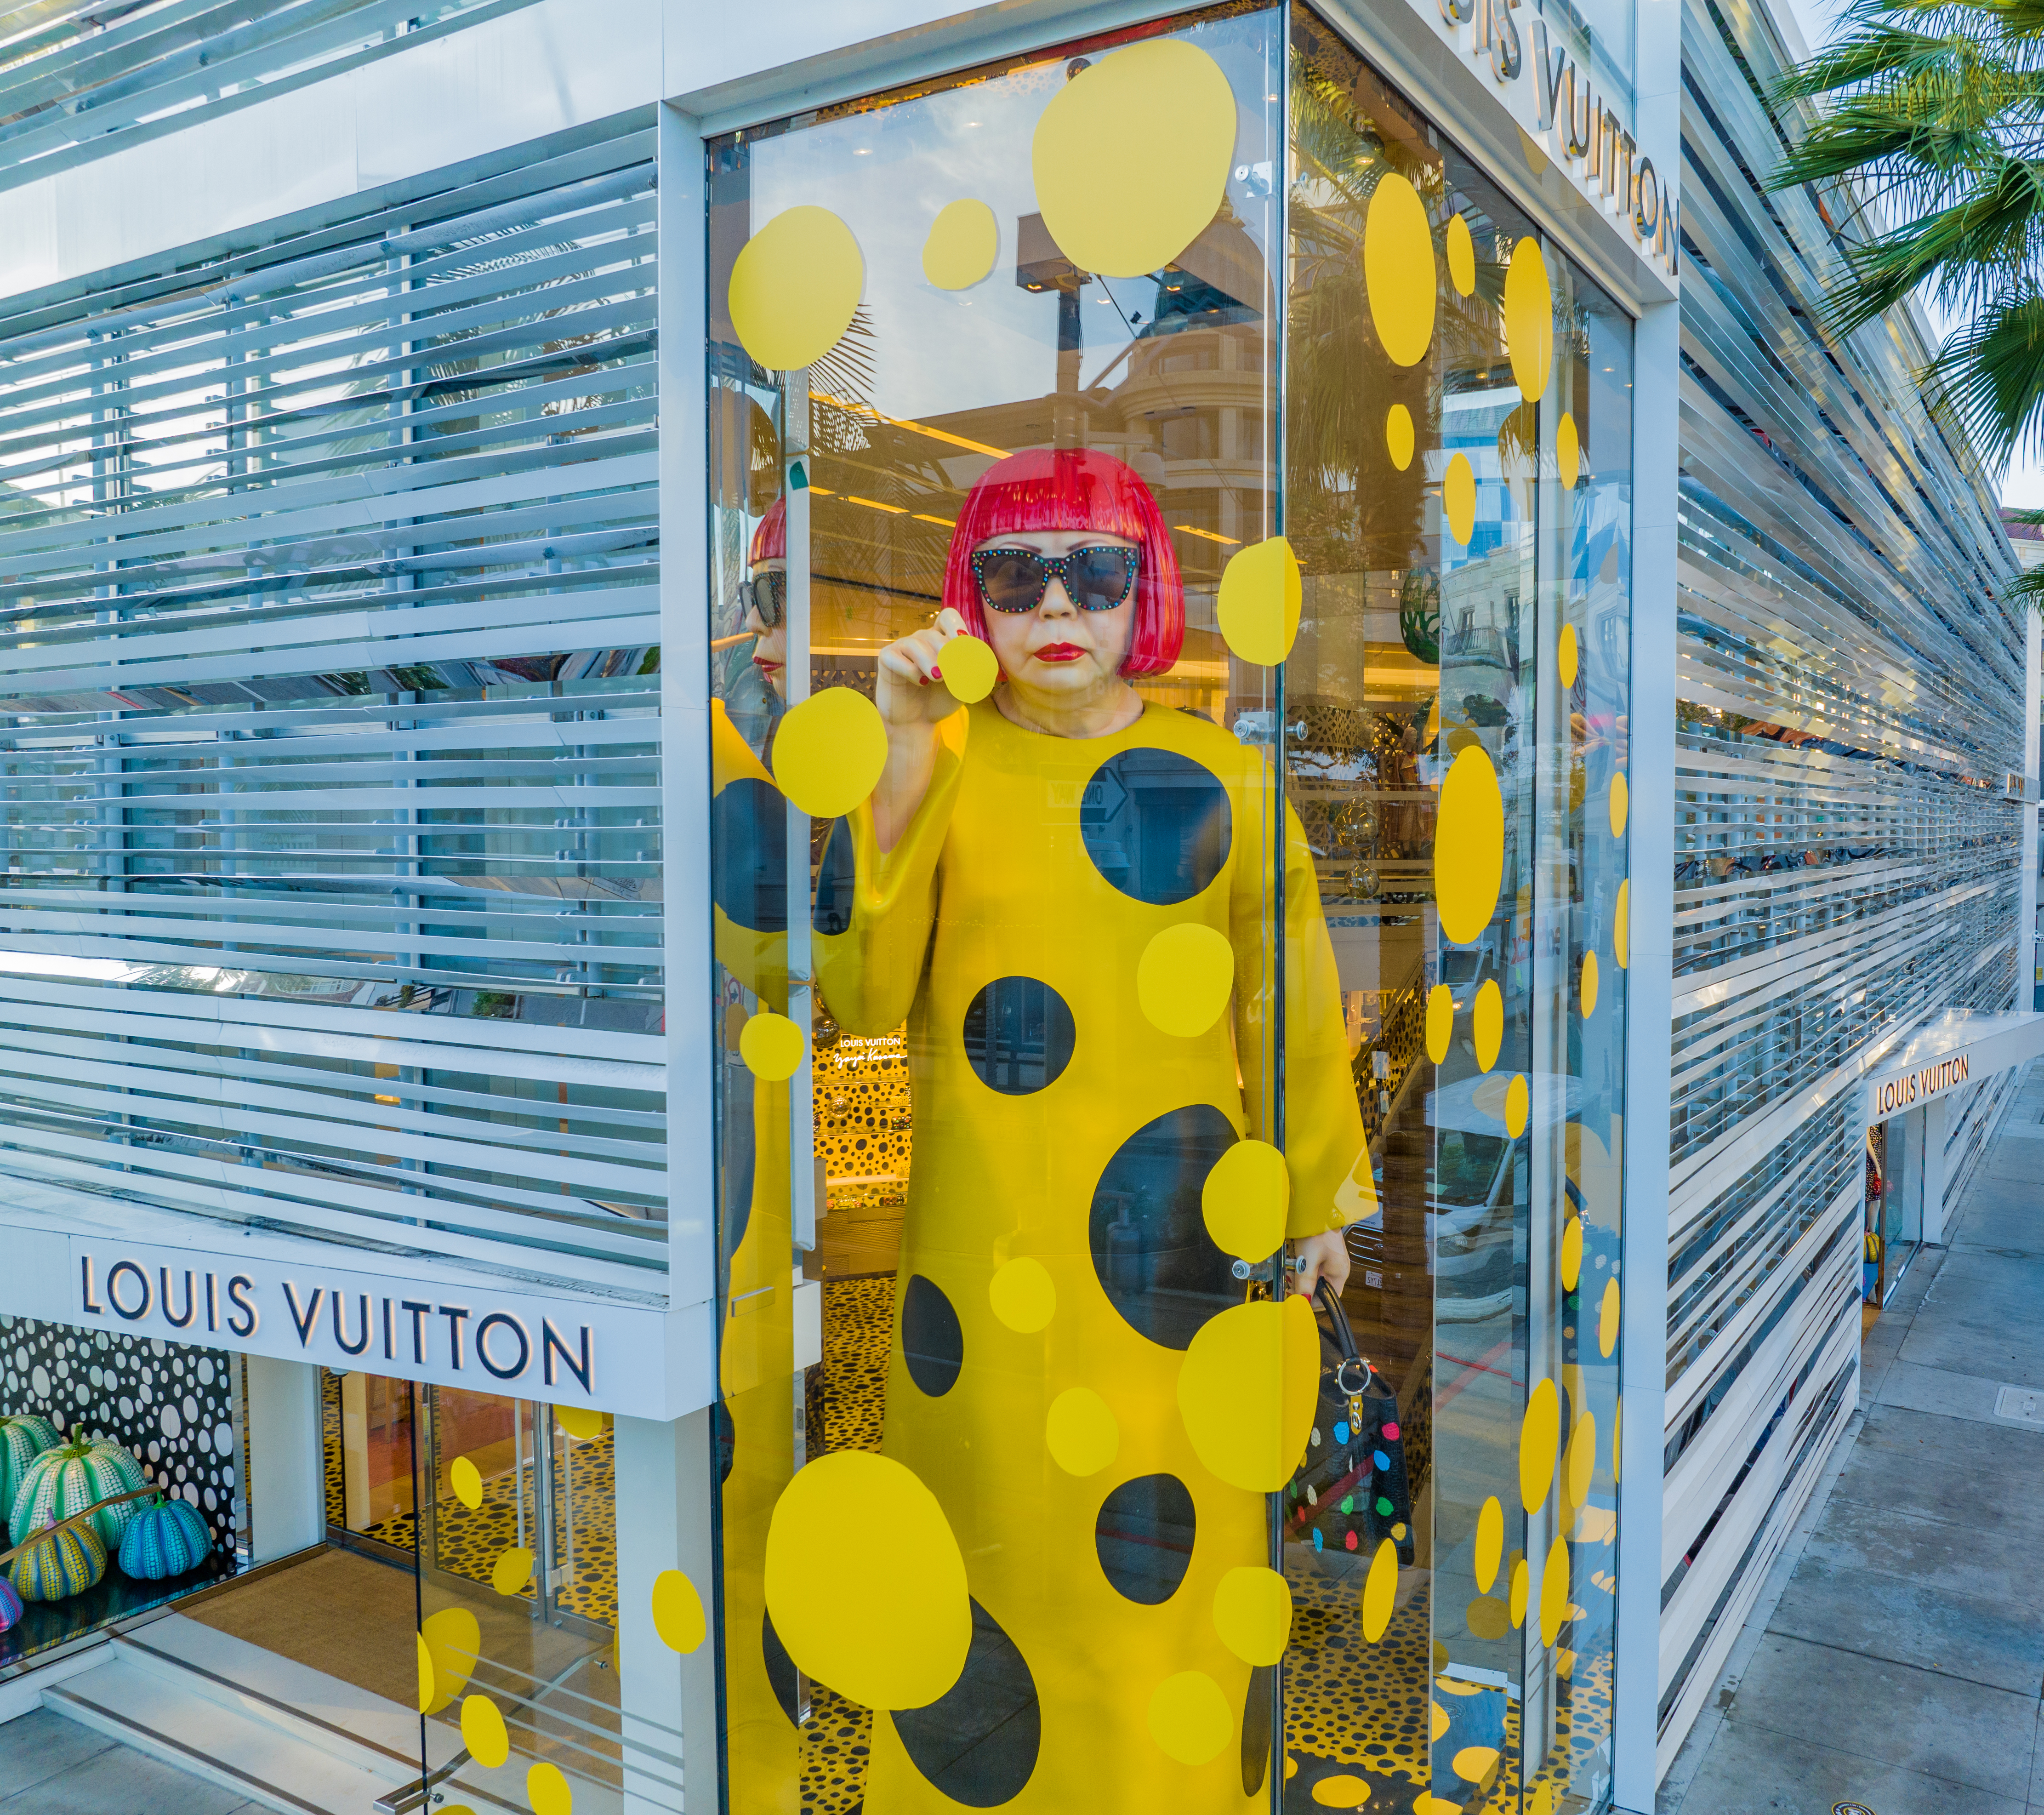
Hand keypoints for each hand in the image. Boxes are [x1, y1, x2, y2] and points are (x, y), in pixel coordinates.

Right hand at [875, 607, 969, 729]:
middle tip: (952, 673)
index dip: (957, 628)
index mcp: (941, 639)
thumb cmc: (940, 699)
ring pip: (915, 644)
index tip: (964, 645)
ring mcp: (903, 647)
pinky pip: (897, 657)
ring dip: (930, 661)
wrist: (918, 721)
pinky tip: (920, 683)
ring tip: (938, 678)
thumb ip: (976, 673)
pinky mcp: (887, 658)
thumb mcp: (965, 687)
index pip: (948, 617)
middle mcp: (922, 639)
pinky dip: (911, 670)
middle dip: (946, 652)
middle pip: (933, 633)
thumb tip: (983, 663)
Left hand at [1291, 1229, 1349, 1301]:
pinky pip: (1313, 1269)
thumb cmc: (1316, 1231)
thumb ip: (1306, 1282)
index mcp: (1340, 1273)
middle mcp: (1337, 1270)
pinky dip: (1303, 1270)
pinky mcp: (1323, 1256)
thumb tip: (1303, 1301)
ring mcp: (1331, 1262)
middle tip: (1290, 1284)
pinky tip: (1295, 1264)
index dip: (1314, 1302)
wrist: (1316, 1211)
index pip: (1330, 1298)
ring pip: (1315, 1280)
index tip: (1298, 1300)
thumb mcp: (1308, 1260)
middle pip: (1321, 1290)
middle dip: (1304, 1289)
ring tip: (1291, 1272)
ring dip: (1302, 1279)